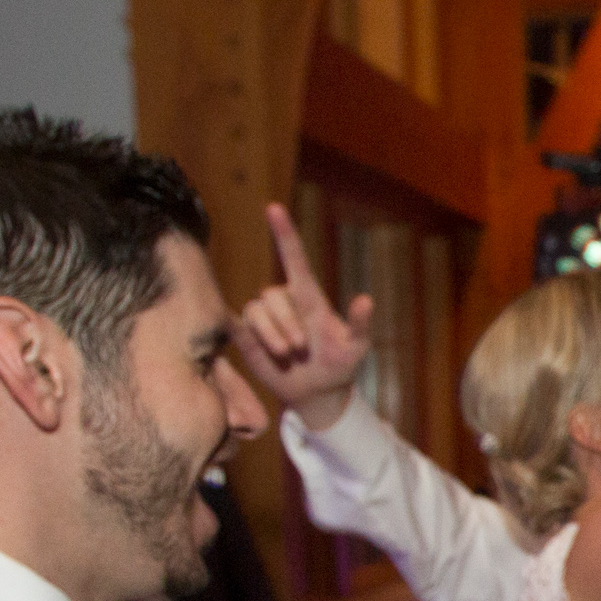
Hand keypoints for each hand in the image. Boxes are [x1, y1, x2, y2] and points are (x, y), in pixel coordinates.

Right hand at [237, 203, 372, 432]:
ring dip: (270, 335)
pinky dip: (236, 328)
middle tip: (300, 350)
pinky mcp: (247, 336)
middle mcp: (284, 302)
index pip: (294, 259)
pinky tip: (242, 335)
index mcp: (309, 297)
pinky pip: (234, 324)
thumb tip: (365, 299)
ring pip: (255, 311)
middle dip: (285, 324)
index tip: (274, 207)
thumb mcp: (356, 347)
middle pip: (272, 296)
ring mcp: (264, 319)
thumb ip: (360, 324)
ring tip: (287, 356)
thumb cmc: (340, 364)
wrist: (318, 392)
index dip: (284, 233)